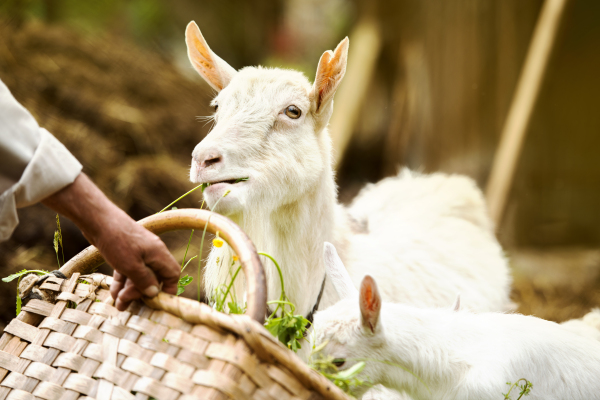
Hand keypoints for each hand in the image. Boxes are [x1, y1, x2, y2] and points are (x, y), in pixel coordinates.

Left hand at [42, 173, 179, 310]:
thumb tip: (154, 293)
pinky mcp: (126, 252)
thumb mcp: (131, 266)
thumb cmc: (117, 241)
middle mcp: (152, 253)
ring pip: (138, 276)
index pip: (172, 274)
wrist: (98, 220)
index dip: (168, 289)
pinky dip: (122, 282)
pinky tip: (113, 293)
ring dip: (129, 291)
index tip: (157, 302)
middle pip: (153, 278)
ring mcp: (139, 252)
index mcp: (159, 254)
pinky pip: (128, 271)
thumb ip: (144, 281)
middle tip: (125, 303)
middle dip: (140, 293)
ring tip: (117, 303)